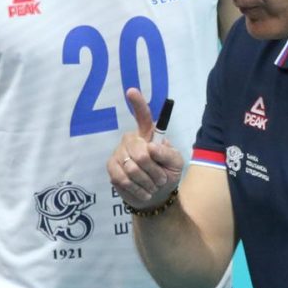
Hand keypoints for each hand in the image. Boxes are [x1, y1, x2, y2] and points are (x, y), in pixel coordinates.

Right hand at [107, 88, 183, 209]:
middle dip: (154, 171)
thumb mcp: (176, 163)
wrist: (155, 196)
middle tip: (161, 180)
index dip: (137, 104)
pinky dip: (137, 189)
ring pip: (132, 168)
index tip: (131, 91)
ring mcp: (119, 152)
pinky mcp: (111, 167)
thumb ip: (167, 154)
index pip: (142, 116)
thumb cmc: (166, 174)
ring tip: (153, 187)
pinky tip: (144, 192)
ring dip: (147, 182)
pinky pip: (123, 178)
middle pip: (141, 153)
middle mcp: (131, 139)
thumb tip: (151, 148)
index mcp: (148, 134)